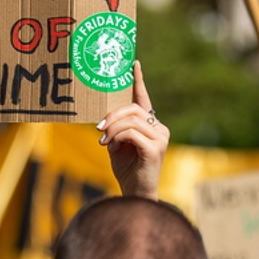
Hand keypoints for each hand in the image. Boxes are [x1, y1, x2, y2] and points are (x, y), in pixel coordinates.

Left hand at [98, 62, 168, 199]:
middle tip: (99, 127)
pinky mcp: (155, 148)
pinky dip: (117, 137)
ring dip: (112, 128)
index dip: (138, 80)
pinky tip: (111, 147)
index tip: (133, 63)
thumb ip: (115, 128)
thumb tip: (104, 116)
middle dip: (113, 115)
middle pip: (133, 108)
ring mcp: (160, 138)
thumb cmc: (126, 169)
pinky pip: (131, 133)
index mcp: (151, 126)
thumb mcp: (117, 143)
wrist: (134, 194)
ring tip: (104, 141)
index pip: (144, 99)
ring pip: (131, 120)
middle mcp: (159, 129)